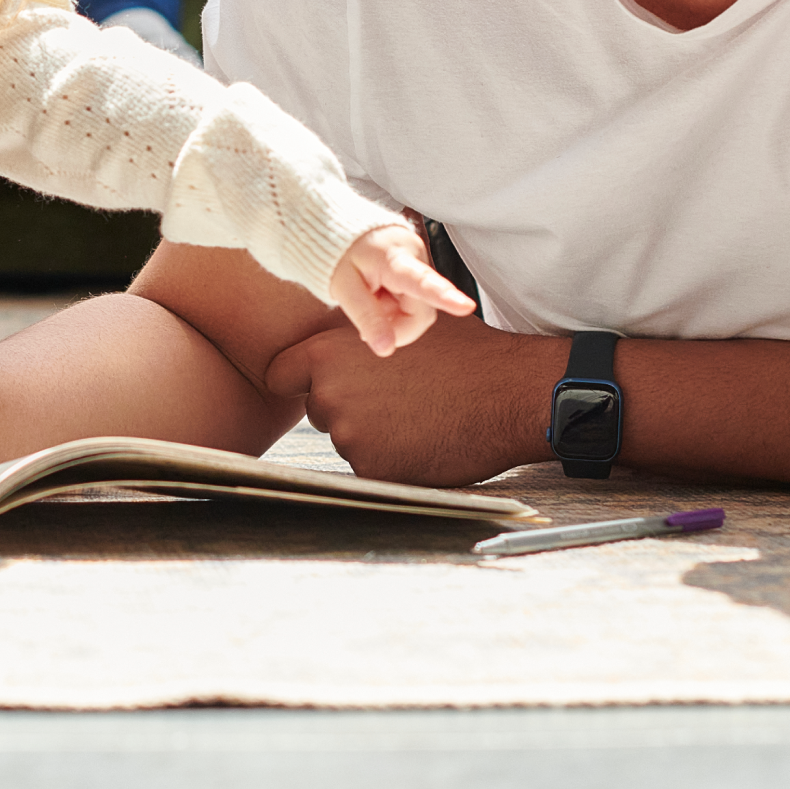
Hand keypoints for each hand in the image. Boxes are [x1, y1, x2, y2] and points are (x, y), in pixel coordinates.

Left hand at [267, 309, 557, 485]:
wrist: (509, 394)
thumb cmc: (466, 353)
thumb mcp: (405, 322)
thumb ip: (362, 329)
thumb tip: (344, 319)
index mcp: (329, 353)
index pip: (280, 375)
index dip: (298, 381)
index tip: (315, 386)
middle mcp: (330, 394)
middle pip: (318, 409)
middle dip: (346, 407)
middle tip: (395, 399)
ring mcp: (350, 436)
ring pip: (346, 439)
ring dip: (372, 435)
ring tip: (417, 416)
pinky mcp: (374, 470)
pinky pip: (370, 468)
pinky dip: (392, 461)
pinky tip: (424, 441)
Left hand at [326, 224, 475, 355]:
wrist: (340, 227)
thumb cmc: (339, 254)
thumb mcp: (344, 288)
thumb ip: (367, 318)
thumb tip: (386, 349)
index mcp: (393, 258)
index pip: (421, 281)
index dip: (445, 297)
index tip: (466, 307)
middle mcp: (416, 255)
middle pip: (421, 311)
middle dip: (395, 324)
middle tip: (366, 317)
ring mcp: (421, 260)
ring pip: (419, 309)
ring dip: (394, 315)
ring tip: (372, 297)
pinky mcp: (421, 265)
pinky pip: (416, 300)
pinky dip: (396, 306)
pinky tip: (381, 294)